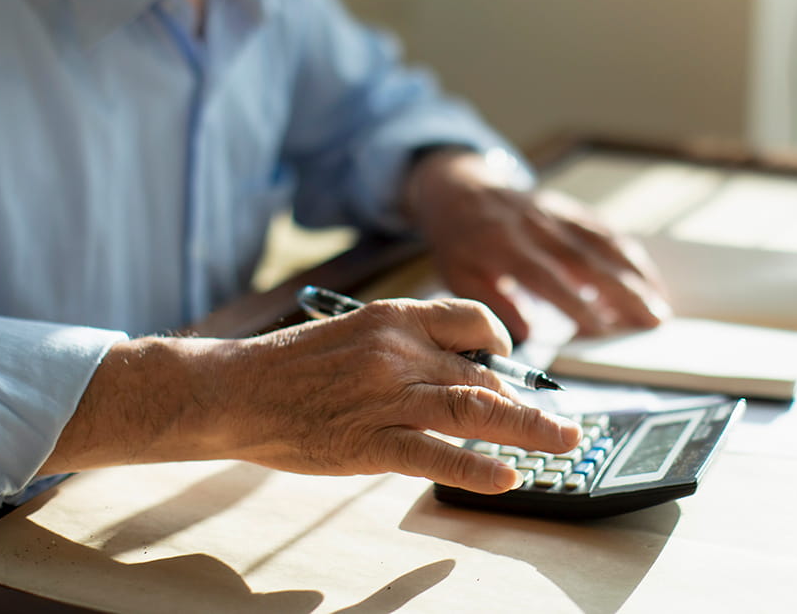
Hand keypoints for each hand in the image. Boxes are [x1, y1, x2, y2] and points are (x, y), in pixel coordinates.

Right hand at [46, 298, 580, 494]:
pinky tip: (508, 478)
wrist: (232, 390)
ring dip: (529, 430)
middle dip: (528, 402)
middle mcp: (398, 352)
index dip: (503, 344)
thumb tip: (450, 370)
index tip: (514, 365)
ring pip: (475, 411)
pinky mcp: (370, 443)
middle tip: (562, 424)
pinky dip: (479, 469)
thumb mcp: (350, 336)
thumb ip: (401, 348)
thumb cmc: (287, 367)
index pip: (472, 321)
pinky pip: (437, 456)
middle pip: (484, 375)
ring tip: (563, 445)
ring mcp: (386, 398)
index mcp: (392, 319)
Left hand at [404, 150, 670, 340]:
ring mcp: (556, 214)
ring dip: (636, 274)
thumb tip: (527, 337)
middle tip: (653, 321)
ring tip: (660, 306)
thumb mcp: (460, 275)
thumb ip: (494, 303)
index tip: (601, 331)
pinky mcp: (569, 209)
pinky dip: (630, 255)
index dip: (574, 303)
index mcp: (502, 244)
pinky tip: (648, 280)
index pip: (545, 276)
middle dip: (623, 291)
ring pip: (603, 243)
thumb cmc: (459, 241)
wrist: (460, 188)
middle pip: (585, 259)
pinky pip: (604, 231)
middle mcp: (535, 226)